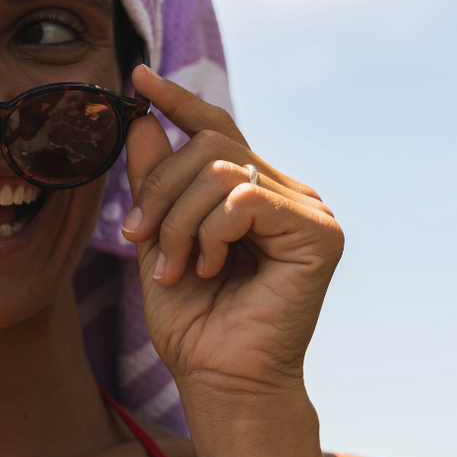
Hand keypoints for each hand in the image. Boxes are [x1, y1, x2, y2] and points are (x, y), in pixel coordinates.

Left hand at [121, 65, 342, 402]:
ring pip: (219, 170)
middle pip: (208, 144)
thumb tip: (144, 120)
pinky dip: (213, 232)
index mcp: (247, 189)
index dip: (175, 99)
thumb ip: (154, 179)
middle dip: (160, 188)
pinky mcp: (320, 235)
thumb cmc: (191, 317)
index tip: (137, 77)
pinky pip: (245, 199)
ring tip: (177, 267)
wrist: (218, 380)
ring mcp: (307, 209)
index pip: (214, 126)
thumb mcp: (156, 236)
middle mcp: (282, 191)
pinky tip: (213, 268)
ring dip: (180, 221)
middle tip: (136, 236)